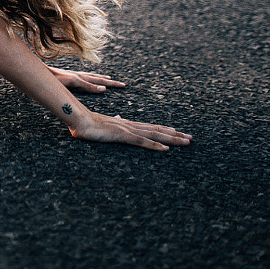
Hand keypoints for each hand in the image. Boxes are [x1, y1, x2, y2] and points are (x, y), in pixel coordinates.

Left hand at [48, 65, 125, 93]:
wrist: (43, 72)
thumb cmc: (56, 79)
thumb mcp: (74, 83)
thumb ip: (88, 86)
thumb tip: (104, 88)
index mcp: (83, 78)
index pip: (101, 82)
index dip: (112, 84)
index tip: (124, 86)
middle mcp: (80, 75)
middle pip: (98, 78)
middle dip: (110, 82)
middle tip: (122, 84)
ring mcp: (74, 75)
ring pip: (92, 77)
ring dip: (101, 79)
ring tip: (108, 79)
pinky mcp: (68, 76)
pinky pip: (84, 77)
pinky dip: (90, 78)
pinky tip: (88, 79)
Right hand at [69, 110, 191, 150]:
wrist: (78, 119)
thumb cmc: (88, 123)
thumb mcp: (104, 124)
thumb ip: (114, 123)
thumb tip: (119, 119)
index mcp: (127, 124)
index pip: (151, 127)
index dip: (166, 130)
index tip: (179, 132)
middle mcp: (131, 126)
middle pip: (158, 130)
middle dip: (175, 135)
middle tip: (191, 138)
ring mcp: (128, 130)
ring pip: (154, 135)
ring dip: (171, 139)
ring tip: (186, 142)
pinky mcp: (122, 136)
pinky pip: (142, 142)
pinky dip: (155, 146)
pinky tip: (165, 149)